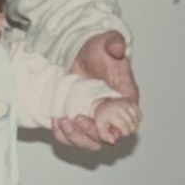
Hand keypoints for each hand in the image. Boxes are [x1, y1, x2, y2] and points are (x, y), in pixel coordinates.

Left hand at [53, 31, 139, 150]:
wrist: (82, 53)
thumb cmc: (100, 51)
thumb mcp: (107, 43)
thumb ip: (114, 44)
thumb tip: (117, 48)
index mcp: (126, 101)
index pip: (128, 125)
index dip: (116, 129)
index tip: (101, 123)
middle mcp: (111, 116)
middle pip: (106, 139)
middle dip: (90, 133)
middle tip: (77, 118)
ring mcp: (94, 120)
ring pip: (89, 142)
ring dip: (75, 137)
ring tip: (62, 121)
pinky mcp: (78, 121)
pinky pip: (72, 138)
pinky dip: (63, 136)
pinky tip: (56, 122)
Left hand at [91, 98, 141, 144]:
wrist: (103, 104)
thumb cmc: (103, 117)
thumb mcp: (100, 127)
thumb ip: (105, 136)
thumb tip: (113, 141)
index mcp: (113, 114)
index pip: (126, 129)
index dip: (124, 133)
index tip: (119, 131)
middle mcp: (121, 108)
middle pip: (133, 126)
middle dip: (129, 130)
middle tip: (122, 127)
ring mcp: (127, 104)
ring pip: (138, 120)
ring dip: (133, 124)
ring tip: (125, 123)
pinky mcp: (132, 102)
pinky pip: (139, 114)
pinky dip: (137, 118)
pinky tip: (130, 119)